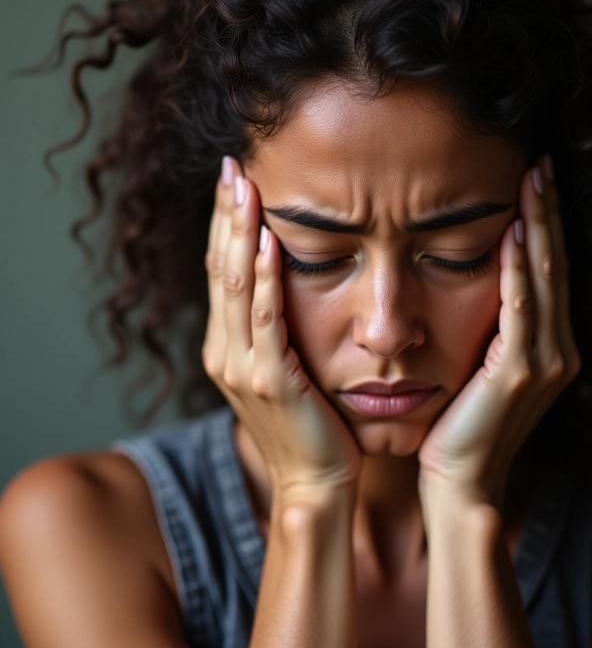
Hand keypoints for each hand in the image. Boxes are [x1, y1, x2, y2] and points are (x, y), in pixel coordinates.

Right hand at [202, 157, 361, 505]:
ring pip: (235, 288)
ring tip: (245, 188)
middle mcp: (224, 352)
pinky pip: (266, 322)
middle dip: (226, 215)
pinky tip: (266, 244)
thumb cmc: (309, 423)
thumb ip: (273, 328)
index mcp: (226, 346)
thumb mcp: (281, 368)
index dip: (224, 224)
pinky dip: (263, 282)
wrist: (315, 481)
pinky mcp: (270, 382)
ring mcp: (241, 368)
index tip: (234, 180)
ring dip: (239, 234)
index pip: (221, 272)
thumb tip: (283, 280)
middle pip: (219, 269)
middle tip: (233, 166)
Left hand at [417, 153, 580, 509]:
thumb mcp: (483, 365)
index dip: (546, 223)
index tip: (536, 179)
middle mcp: (558, 349)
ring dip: (539, 227)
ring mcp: (544, 361)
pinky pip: (521, 310)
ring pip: (546, 279)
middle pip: (556, 264)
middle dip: (549, 212)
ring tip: (533, 180)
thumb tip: (478, 276)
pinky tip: (514, 235)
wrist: (461, 480)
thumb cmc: (463, 424)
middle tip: (541, 162)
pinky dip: (520, 271)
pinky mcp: (520, 373)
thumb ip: (494, 326)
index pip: (550, 270)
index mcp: (550, 345)